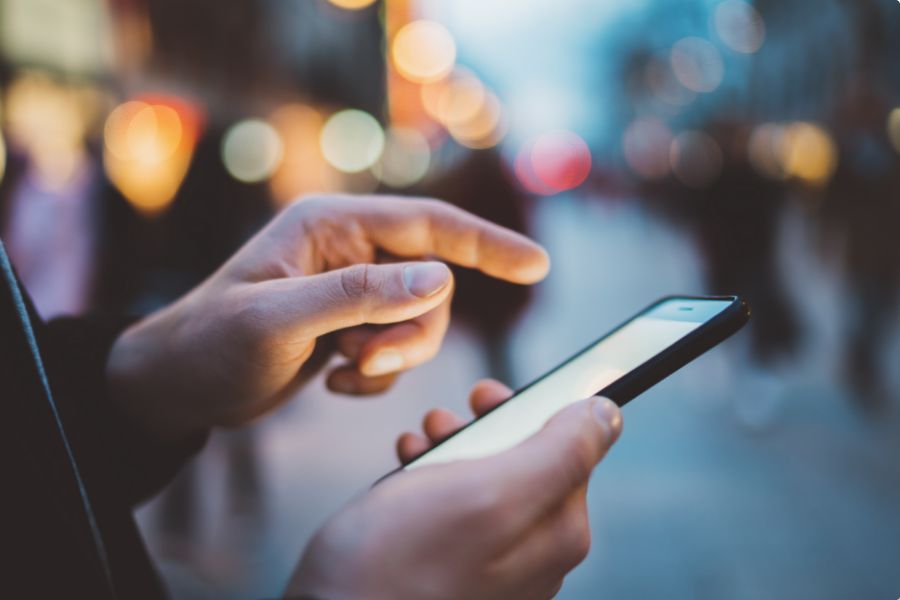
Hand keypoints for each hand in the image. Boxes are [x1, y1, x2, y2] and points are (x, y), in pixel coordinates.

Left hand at [106, 196, 548, 440]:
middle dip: (410, 332)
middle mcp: (349, 250)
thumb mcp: (280, 320)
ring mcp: (351, 289)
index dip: (487, 243)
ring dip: (391, 356)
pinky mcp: (350, 325)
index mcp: (332, 225)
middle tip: (363, 359)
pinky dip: (376, 373)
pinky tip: (333, 381)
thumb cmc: (211, 344)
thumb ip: (359, 296)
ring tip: (342, 370)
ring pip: (418, 322)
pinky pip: (396, 349)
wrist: (180, 386)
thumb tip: (441, 279)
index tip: (537, 264)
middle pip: (429, 285)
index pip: (429, 226)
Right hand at [286, 381, 622, 599]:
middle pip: (526, 464)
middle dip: (484, 431)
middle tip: (445, 420)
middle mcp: (534, 556)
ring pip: (486, 484)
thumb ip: (558, 452)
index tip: (486, 398)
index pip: (569, 448)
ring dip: (454, 452)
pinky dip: (432, 483)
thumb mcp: (486, 492)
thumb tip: (608, 415)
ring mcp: (494, 570)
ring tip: (420, 444)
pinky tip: (408, 475)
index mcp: (556, 531)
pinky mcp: (455, 575)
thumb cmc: (397, 564)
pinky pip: (456, 514)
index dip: (528, 411)